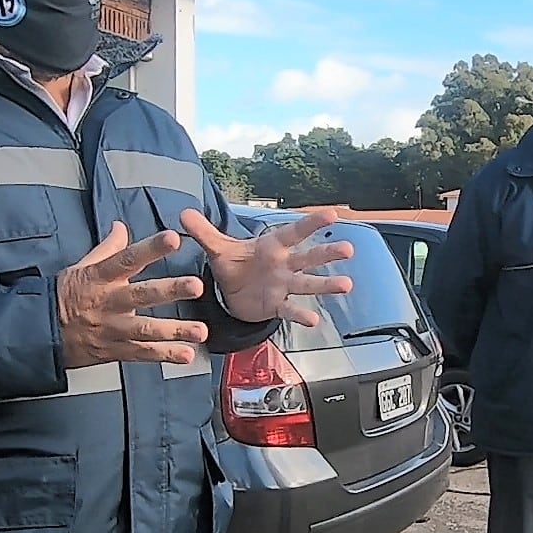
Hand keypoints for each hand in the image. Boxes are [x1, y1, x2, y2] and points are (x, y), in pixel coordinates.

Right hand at [55, 222, 209, 368]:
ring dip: (175, 330)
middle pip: (142, 294)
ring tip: (200, 330)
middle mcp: (109, 302)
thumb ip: (108, 248)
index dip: (150, 248)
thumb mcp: (82, 267)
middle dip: (170, 290)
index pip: (128, 258)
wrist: (43, 332)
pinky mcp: (115, 350)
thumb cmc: (66, 295)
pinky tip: (187, 355)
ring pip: (146, 329)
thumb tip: (121, 226)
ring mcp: (113, 328)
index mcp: (101, 277)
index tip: (172, 238)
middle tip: (196, 285)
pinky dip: (165, 356)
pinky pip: (143, 354)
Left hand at [179, 208, 353, 326]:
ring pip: (308, 283)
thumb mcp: (217, 249)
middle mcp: (284, 265)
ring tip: (346, 284)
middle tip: (348, 248)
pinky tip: (314, 319)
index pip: (294, 232)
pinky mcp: (277, 305)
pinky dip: (301, 314)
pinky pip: (291, 309)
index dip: (311, 223)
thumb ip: (203, 232)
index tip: (331, 214)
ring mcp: (284, 286)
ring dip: (327, 284)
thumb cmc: (234, 265)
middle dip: (327, 253)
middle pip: (308, 257)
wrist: (232, 293)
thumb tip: (183, 212)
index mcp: (272, 246)